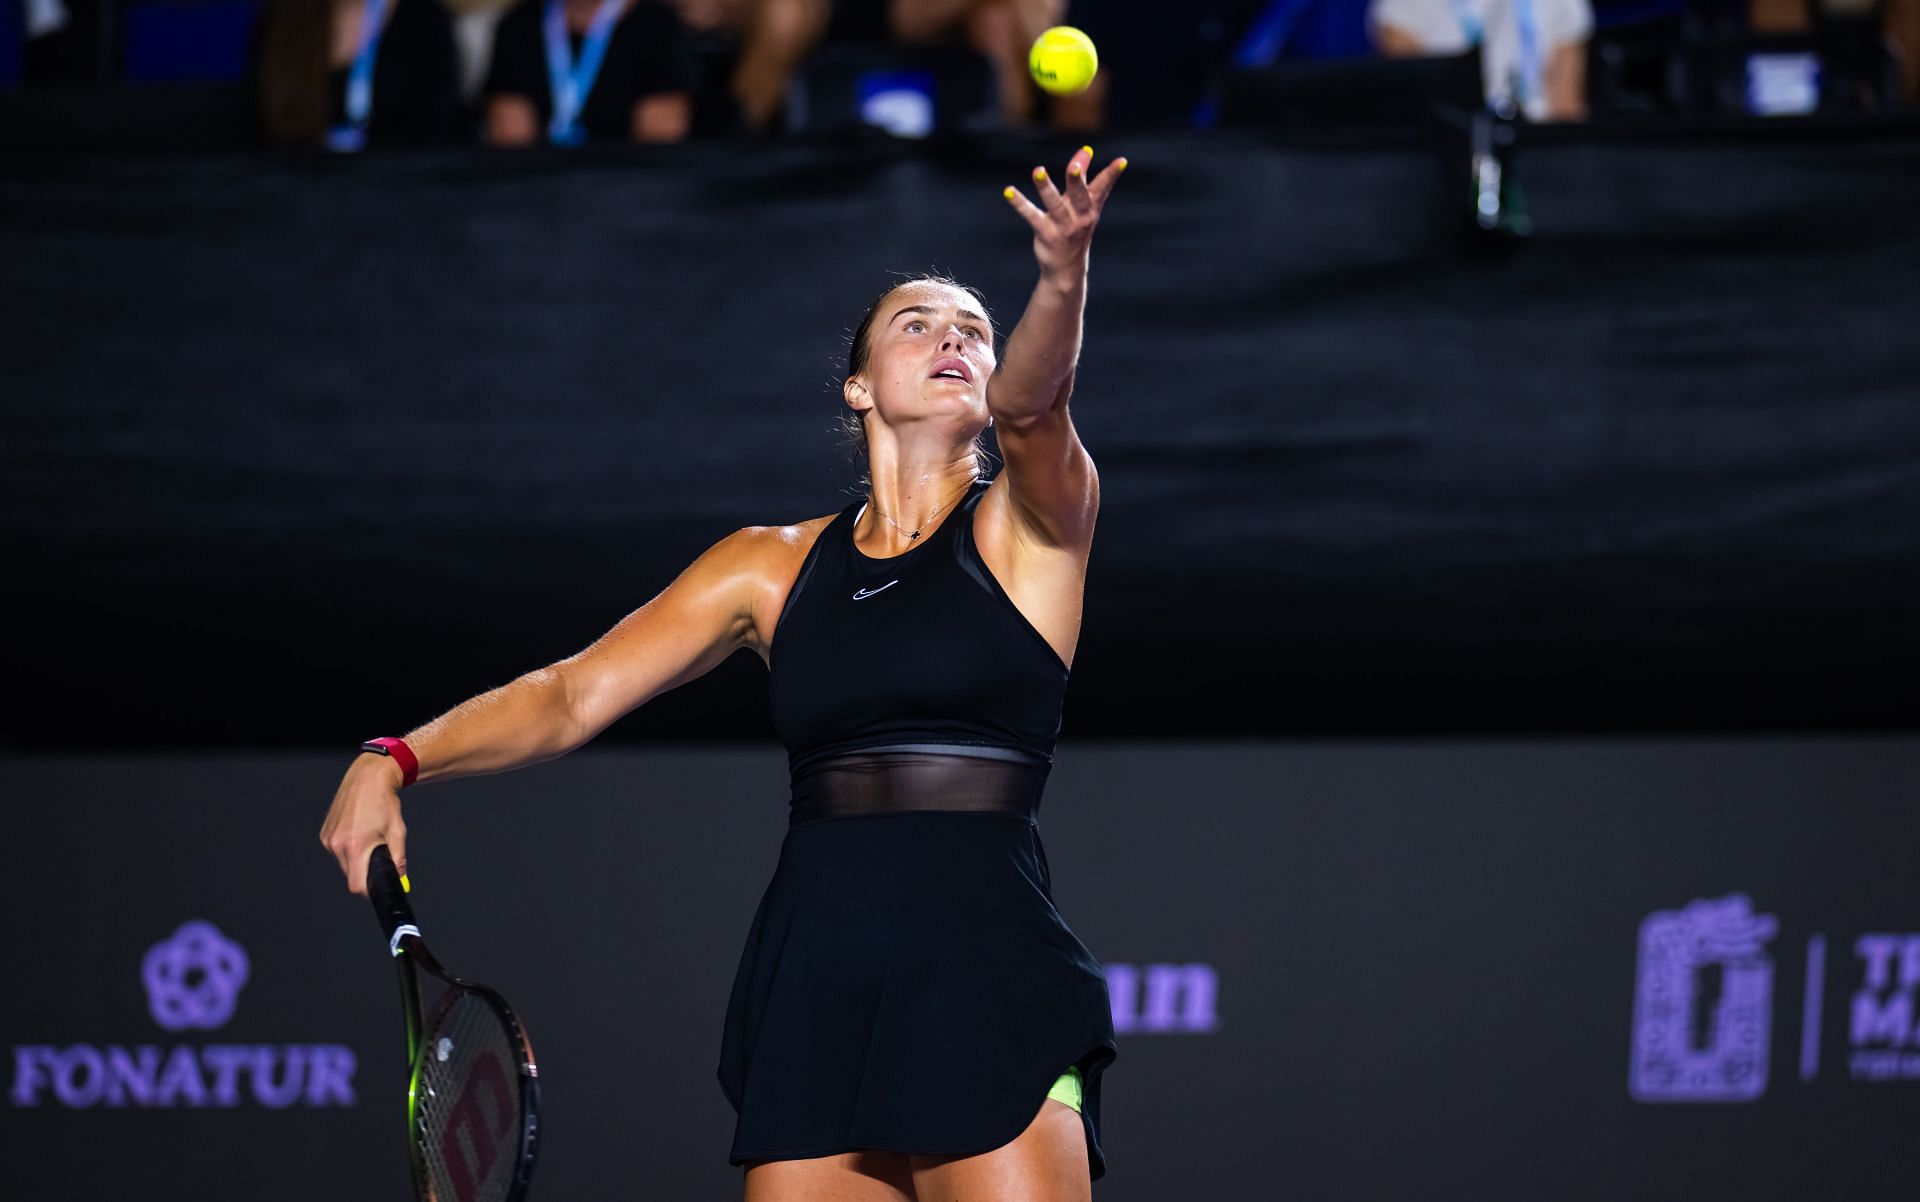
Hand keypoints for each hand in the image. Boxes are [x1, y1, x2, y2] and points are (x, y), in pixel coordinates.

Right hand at [318, 754, 406, 895]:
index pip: (357, 885)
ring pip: (343, 864)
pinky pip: (337, 852)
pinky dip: (347, 849)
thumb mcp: (397, 831)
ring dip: (356, 859)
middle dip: (365, 871)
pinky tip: (357, 832)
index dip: (369, 888)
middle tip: (377, 853)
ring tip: (368, 838)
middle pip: (351, 875)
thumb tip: (401, 880)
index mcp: (357, 845)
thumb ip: (398, 859)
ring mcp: (329, 839)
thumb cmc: (384, 801)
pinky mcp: (324, 834)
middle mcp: (338, 844)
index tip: (378, 884)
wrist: (367, 778)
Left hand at [1002, 146, 1126, 287]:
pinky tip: (1008, 191)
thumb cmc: (1076, 229)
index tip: (1122, 161)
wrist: (1067, 269)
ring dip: (1045, 187)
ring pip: (1054, 204)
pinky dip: (1019, 203)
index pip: (1102, 188)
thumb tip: (1086, 150)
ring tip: (1037, 170)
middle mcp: (1079, 217)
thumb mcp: (1082, 205)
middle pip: (1079, 196)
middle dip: (1076, 181)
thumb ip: (1083, 176)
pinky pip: (1031, 215)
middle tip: (1074, 167)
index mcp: (1090, 208)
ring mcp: (1063, 226)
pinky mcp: (1046, 233)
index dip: (1112, 174)